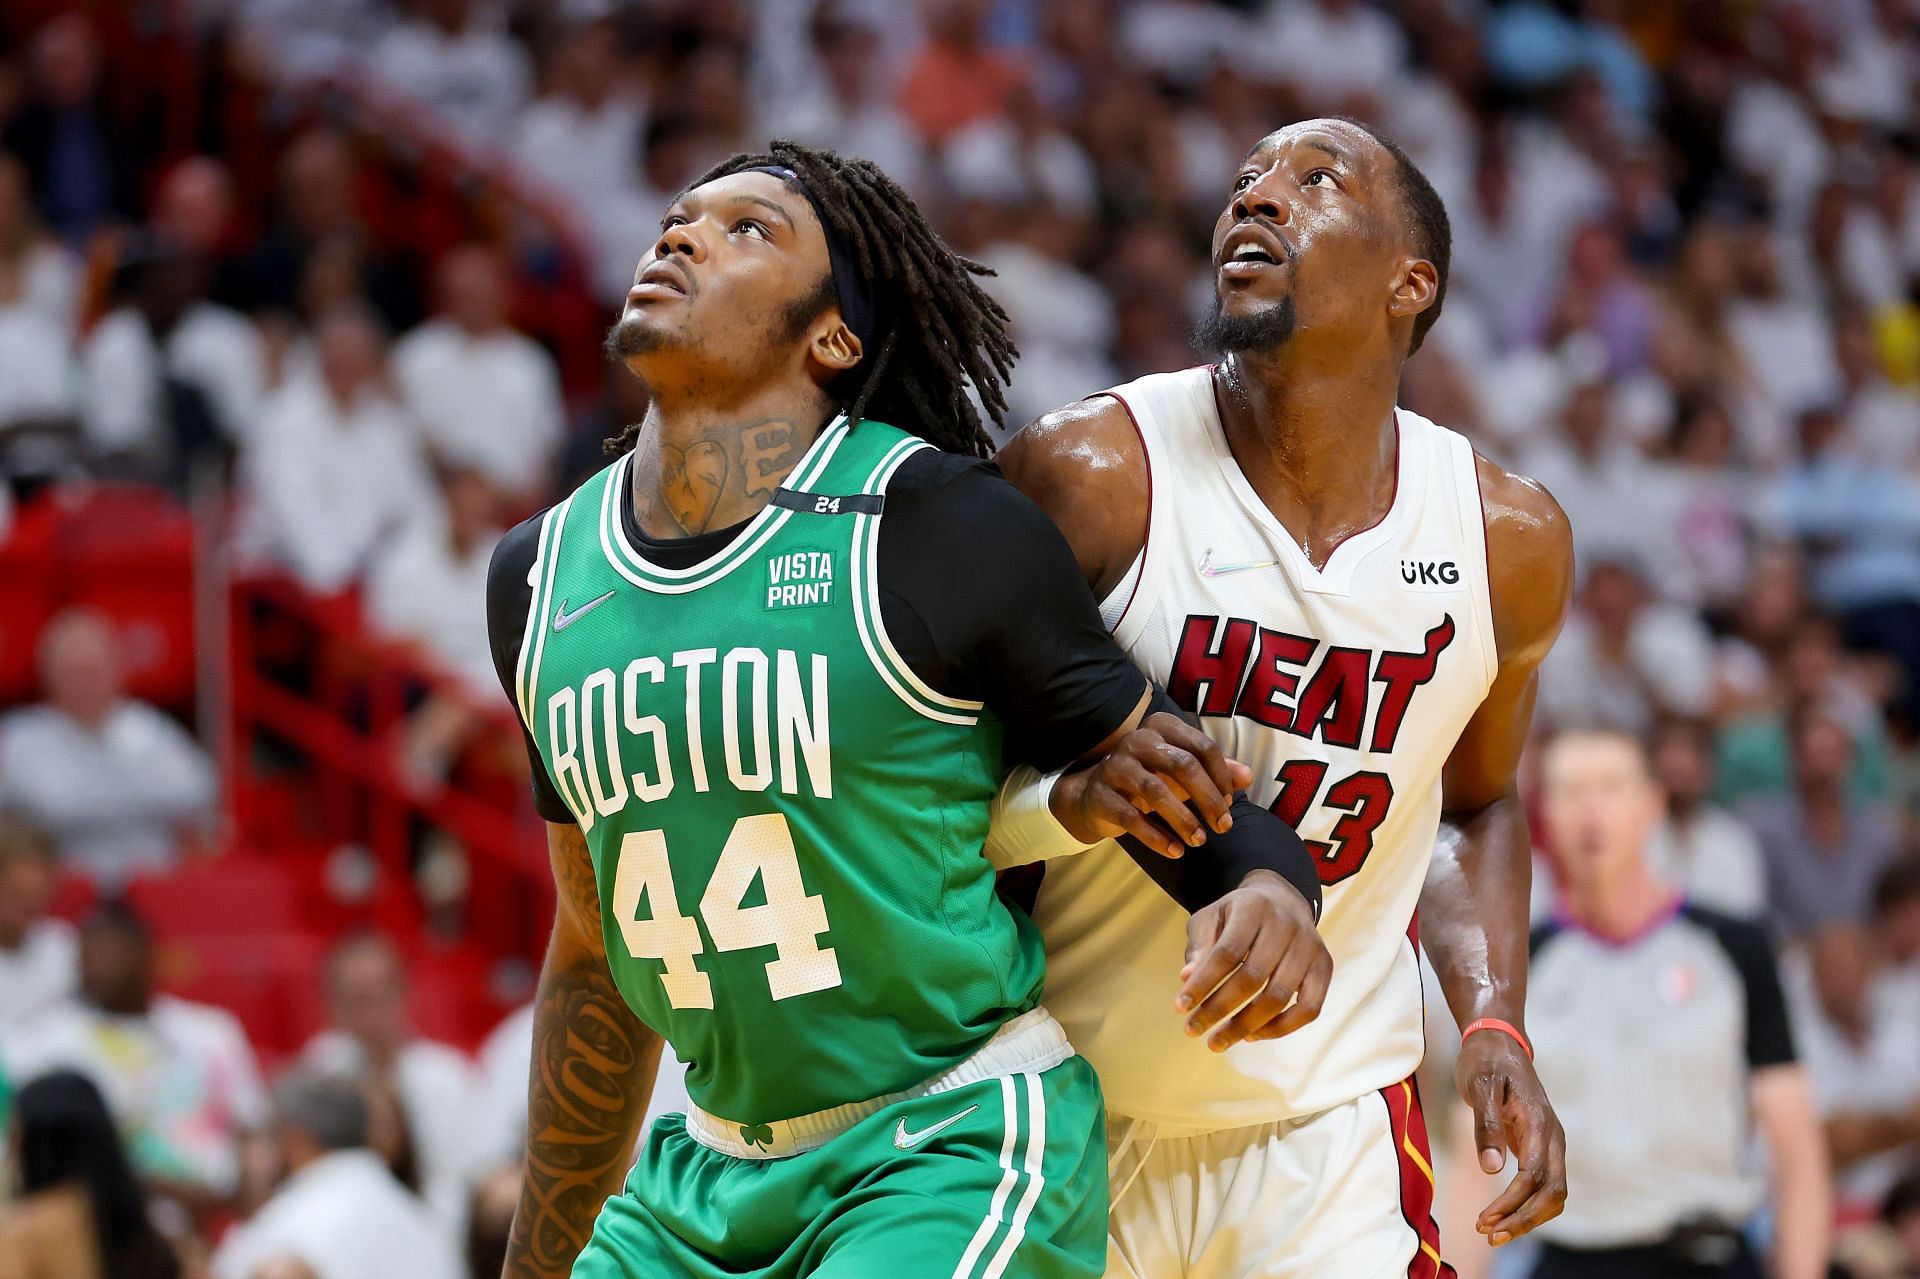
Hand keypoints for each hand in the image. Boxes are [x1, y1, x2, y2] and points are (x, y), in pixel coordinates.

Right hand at [1049, 712, 1253, 858]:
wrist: (1095, 795)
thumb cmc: (1149, 778)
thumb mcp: (1182, 771)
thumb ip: (1216, 770)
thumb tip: (1247, 776)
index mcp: (1161, 727)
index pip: (1202, 747)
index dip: (1221, 777)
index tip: (1229, 803)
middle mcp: (1136, 740)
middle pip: (1182, 765)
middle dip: (1208, 799)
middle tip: (1224, 827)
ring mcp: (1115, 767)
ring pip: (1155, 791)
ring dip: (1183, 820)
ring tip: (1199, 841)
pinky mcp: (1101, 795)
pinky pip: (1131, 818)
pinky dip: (1156, 837)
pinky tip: (1175, 850)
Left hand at [1175, 870, 1331, 1050]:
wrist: (1281, 899)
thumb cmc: (1237, 915)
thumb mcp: (1211, 917)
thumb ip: (1199, 945)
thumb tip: (1187, 978)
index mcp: (1254, 907)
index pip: (1226, 952)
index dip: (1203, 983)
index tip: (1180, 1008)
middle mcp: (1287, 925)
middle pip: (1252, 978)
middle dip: (1218, 1009)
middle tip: (1192, 1031)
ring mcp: (1310, 946)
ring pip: (1279, 998)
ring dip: (1245, 1026)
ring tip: (1218, 1041)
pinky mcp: (1324, 966)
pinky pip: (1309, 1008)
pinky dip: (1281, 1028)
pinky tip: (1253, 1035)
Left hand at [1456, 1028, 1566, 1245]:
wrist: (1499, 1043)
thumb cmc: (1486, 1062)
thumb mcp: (1480, 1086)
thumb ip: (1486, 1124)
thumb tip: (1491, 1168)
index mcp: (1540, 1123)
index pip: (1534, 1175)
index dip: (1513, 1202)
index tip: (1486, 1219)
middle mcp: (1553, 1137)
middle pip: (1552, 1192)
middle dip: (1523, 1219)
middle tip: (1488, 1235)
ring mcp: (1550, 1144)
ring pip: (1553, 1193)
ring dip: (1527, 1217)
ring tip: (1492, 1231)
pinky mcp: (1541, 1148)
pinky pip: (1544, 1185)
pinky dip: (1528, 1205)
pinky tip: (1502, 1215)